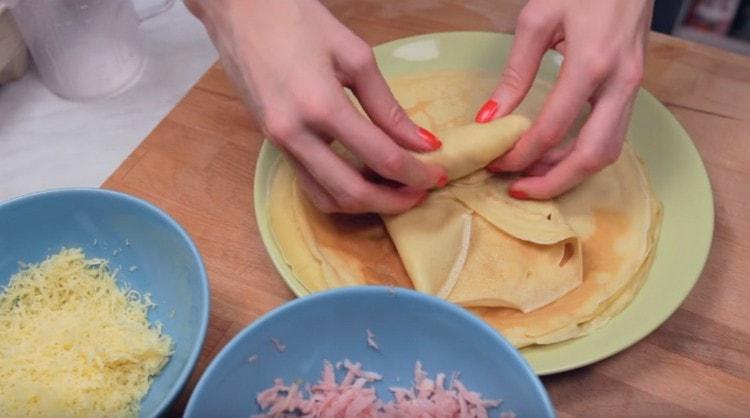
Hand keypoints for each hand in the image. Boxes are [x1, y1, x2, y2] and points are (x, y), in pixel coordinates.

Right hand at [185, 0, 445, 213]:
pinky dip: (339, 192)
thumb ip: (387, 106)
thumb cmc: (296, 19)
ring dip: (364, 204)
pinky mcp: (271, 143)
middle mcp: (295, 134)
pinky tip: (362, 179)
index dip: (416, 172)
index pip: (381, 157)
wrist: (238, 9)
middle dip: (394, 200)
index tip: (438, 174)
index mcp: (321, 106)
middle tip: (421, 191)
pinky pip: (308, 184)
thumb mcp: (354, 55)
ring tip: (394, 190)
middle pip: (352, 192)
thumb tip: (421, 141)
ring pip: (326, 198)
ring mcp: (278, 143)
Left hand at [476, 0, 652, 199]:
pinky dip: (584, 154)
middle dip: (552, 181)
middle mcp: (619, 83)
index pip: (552, 129)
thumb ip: (514, 74)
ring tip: (532, 175)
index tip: (495, 164)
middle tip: (517, 188)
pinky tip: (555, 154)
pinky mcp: (634, 89)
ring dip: (569, 171)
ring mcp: (633, 88)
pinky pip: (613, 136)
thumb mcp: (537, 20)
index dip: (520, 154)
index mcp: (591, 64)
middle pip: (591, 156)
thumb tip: (490, 118)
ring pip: (608, 151)